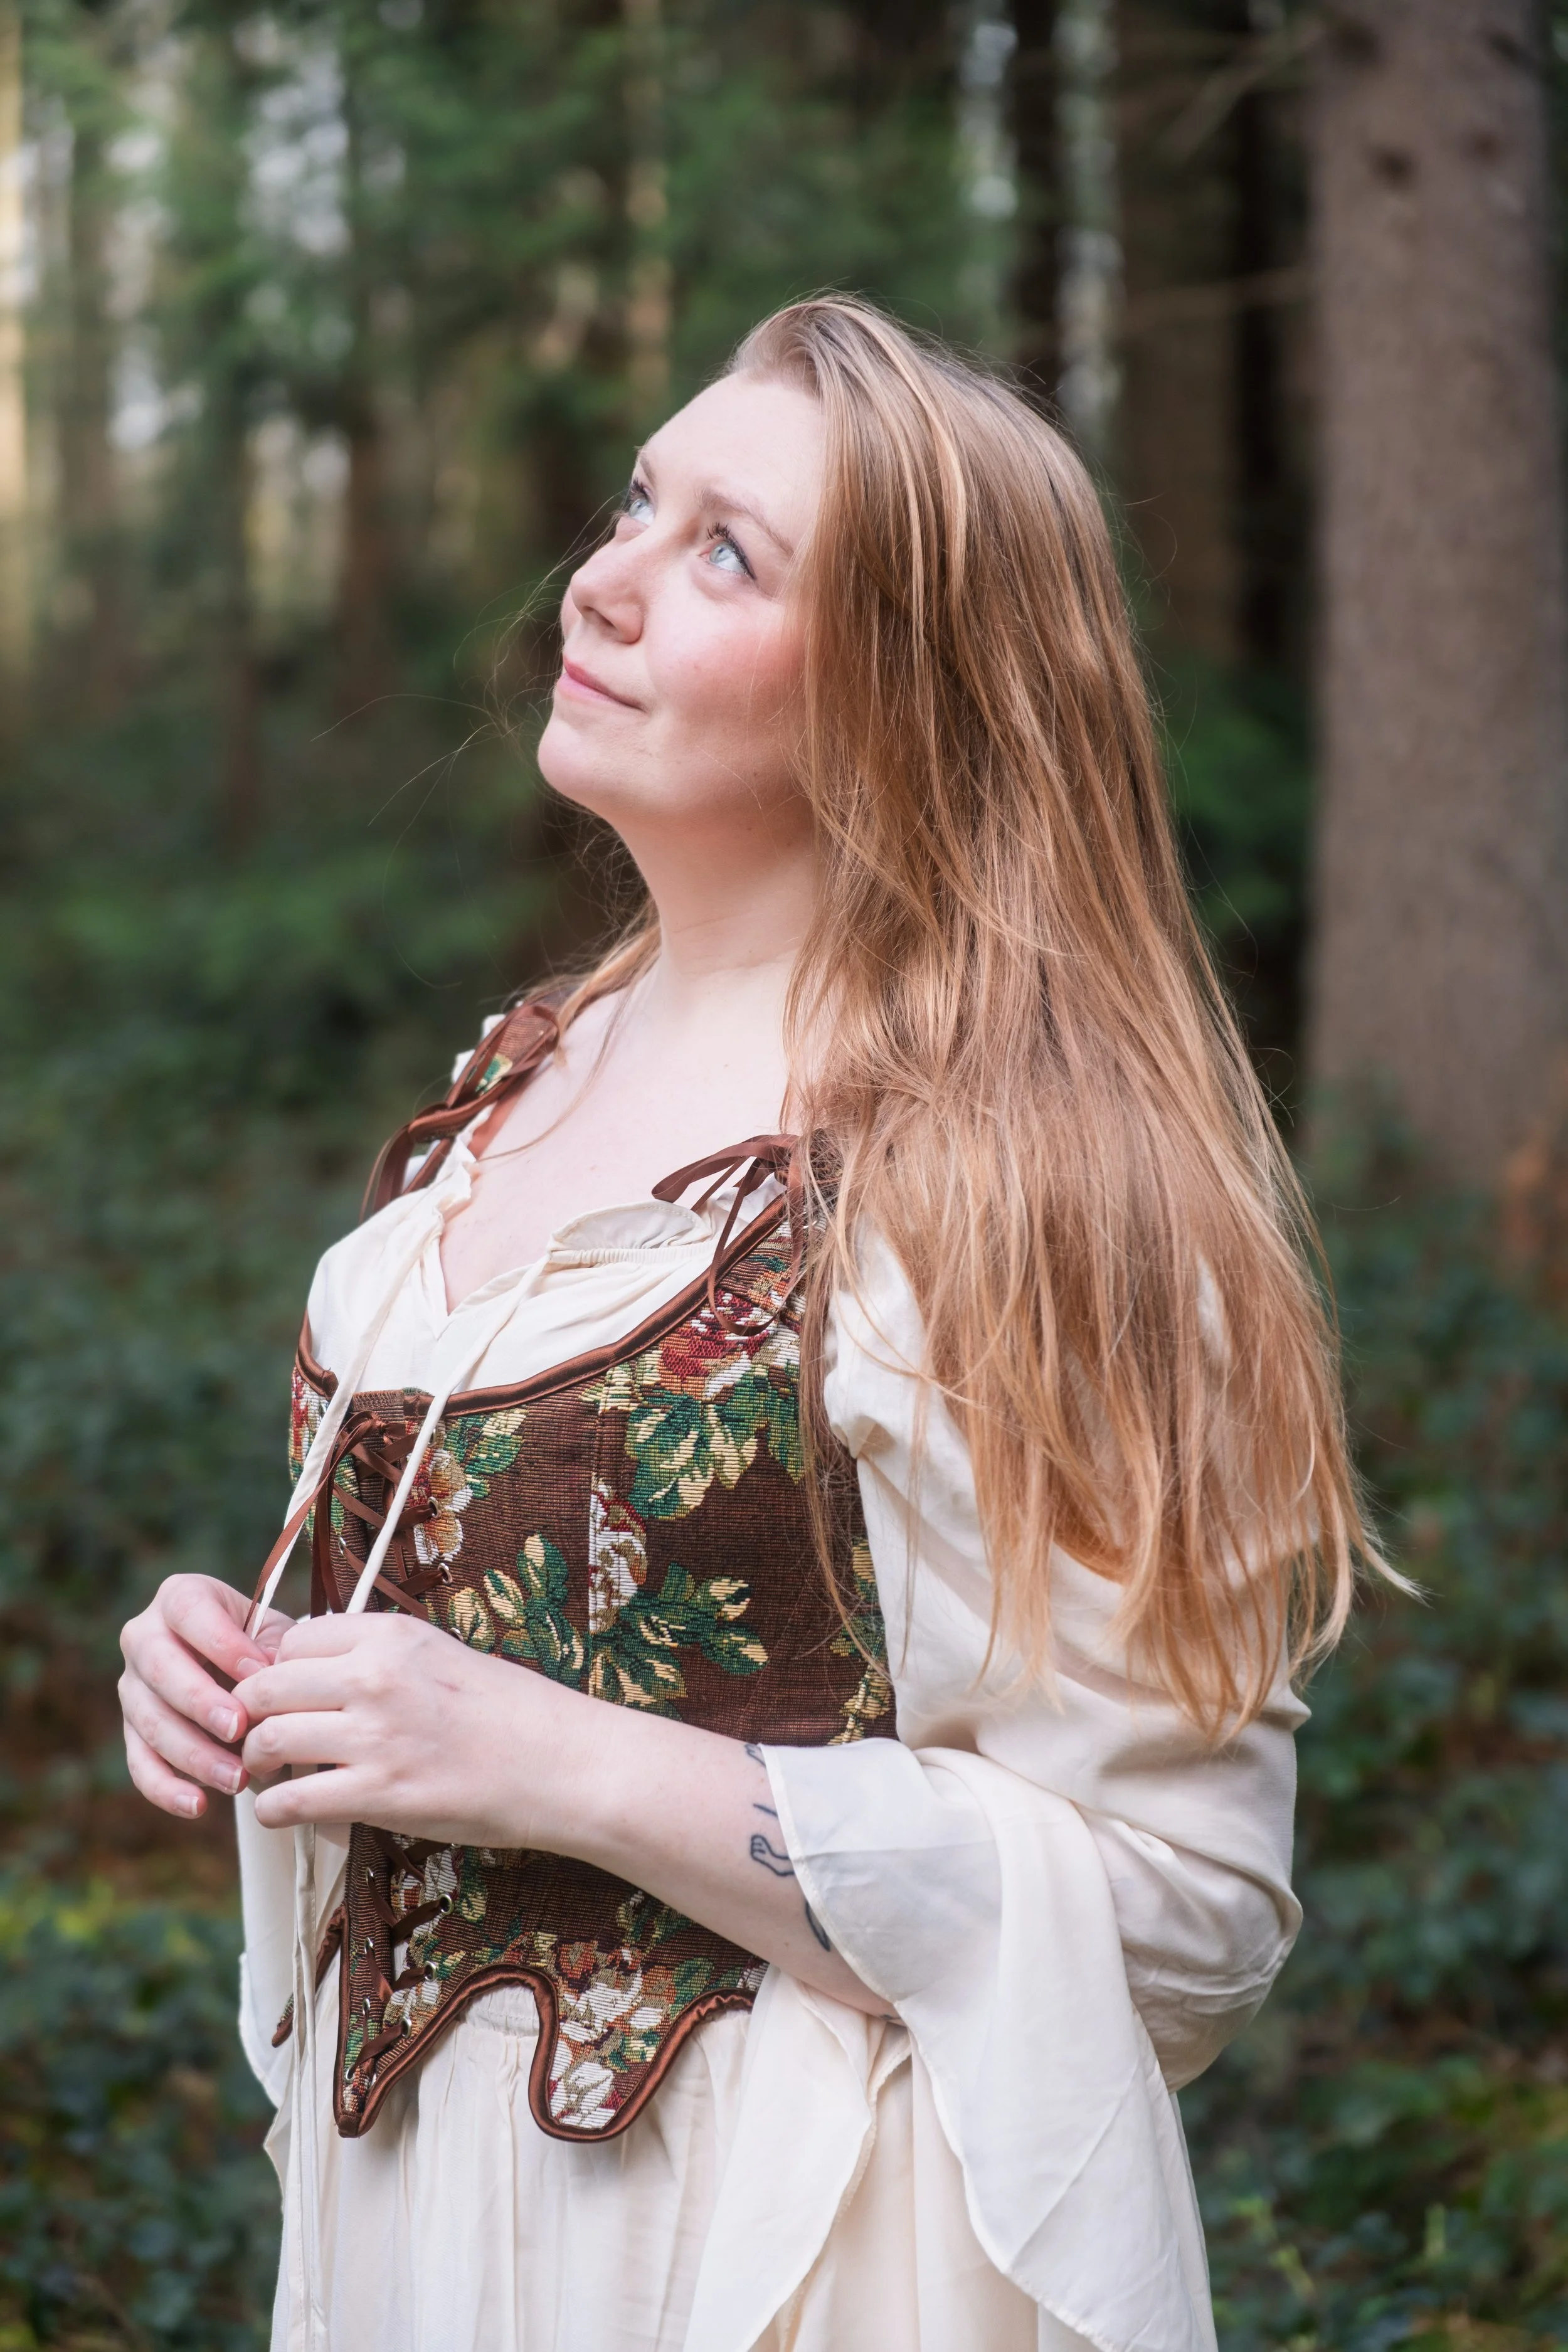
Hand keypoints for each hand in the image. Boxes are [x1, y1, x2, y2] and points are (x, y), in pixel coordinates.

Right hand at [118, 1574, 288, 1817]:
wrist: (243, 1669)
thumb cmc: (264, 1645)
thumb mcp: (276, 1635)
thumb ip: (276, 1651)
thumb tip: (274, 1684)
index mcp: (181, 1598)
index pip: (191, 1612)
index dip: (221, 1642)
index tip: (258, 1674)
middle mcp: (144, 1636)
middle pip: (161, 1668)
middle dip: (200, 1702)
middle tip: (239, 1730)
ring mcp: (132, 1686)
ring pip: (149, 1721)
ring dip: (193, 1754)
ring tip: (237, 1779)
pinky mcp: (131, 1731)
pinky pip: (140, 1763)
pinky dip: (166, 1789)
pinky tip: (198, 1805)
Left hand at [239, 1612, 594, 1846]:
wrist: (559, 1763)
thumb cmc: (509, 1713)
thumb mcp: (441, 1656)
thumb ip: (381, 1657)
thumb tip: (318, 1669)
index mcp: (392, 1634)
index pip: (294, 1638)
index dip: (277, 1669)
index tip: (282, 1695)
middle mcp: (376, 1675)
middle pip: (266, 1685)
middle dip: (250, 1714)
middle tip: (258, 1737)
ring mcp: (376, 1735)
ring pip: (268, 1739)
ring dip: (255, 1762)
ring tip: (266, 1774)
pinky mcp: (380, 1793)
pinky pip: (290, 1801)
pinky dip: (272, 1811)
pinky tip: (283, 1813)